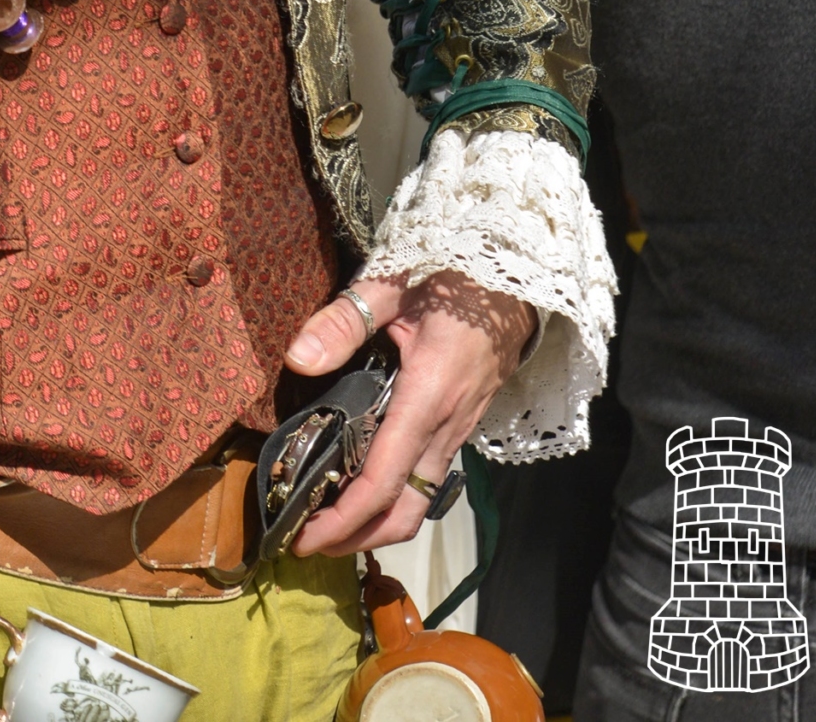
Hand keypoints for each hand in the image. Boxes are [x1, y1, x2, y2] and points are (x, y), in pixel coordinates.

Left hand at [281, 272, 535, 555]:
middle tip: (307, 539)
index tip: (304, 536)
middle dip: (358, 538)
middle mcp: (448, 424)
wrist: (517, 277)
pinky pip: (429, 475)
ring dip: (377, 522)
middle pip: (406, 511)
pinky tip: (362, 479)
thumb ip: (345, 320)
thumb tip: (298, 358)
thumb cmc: (456, 275)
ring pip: (421, 499)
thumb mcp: (394, 282)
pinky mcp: (461, 423)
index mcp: (429, 394)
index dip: (344, 519)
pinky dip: (396, 494)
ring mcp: (459, 428)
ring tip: (329, 519)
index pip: (384, 480)